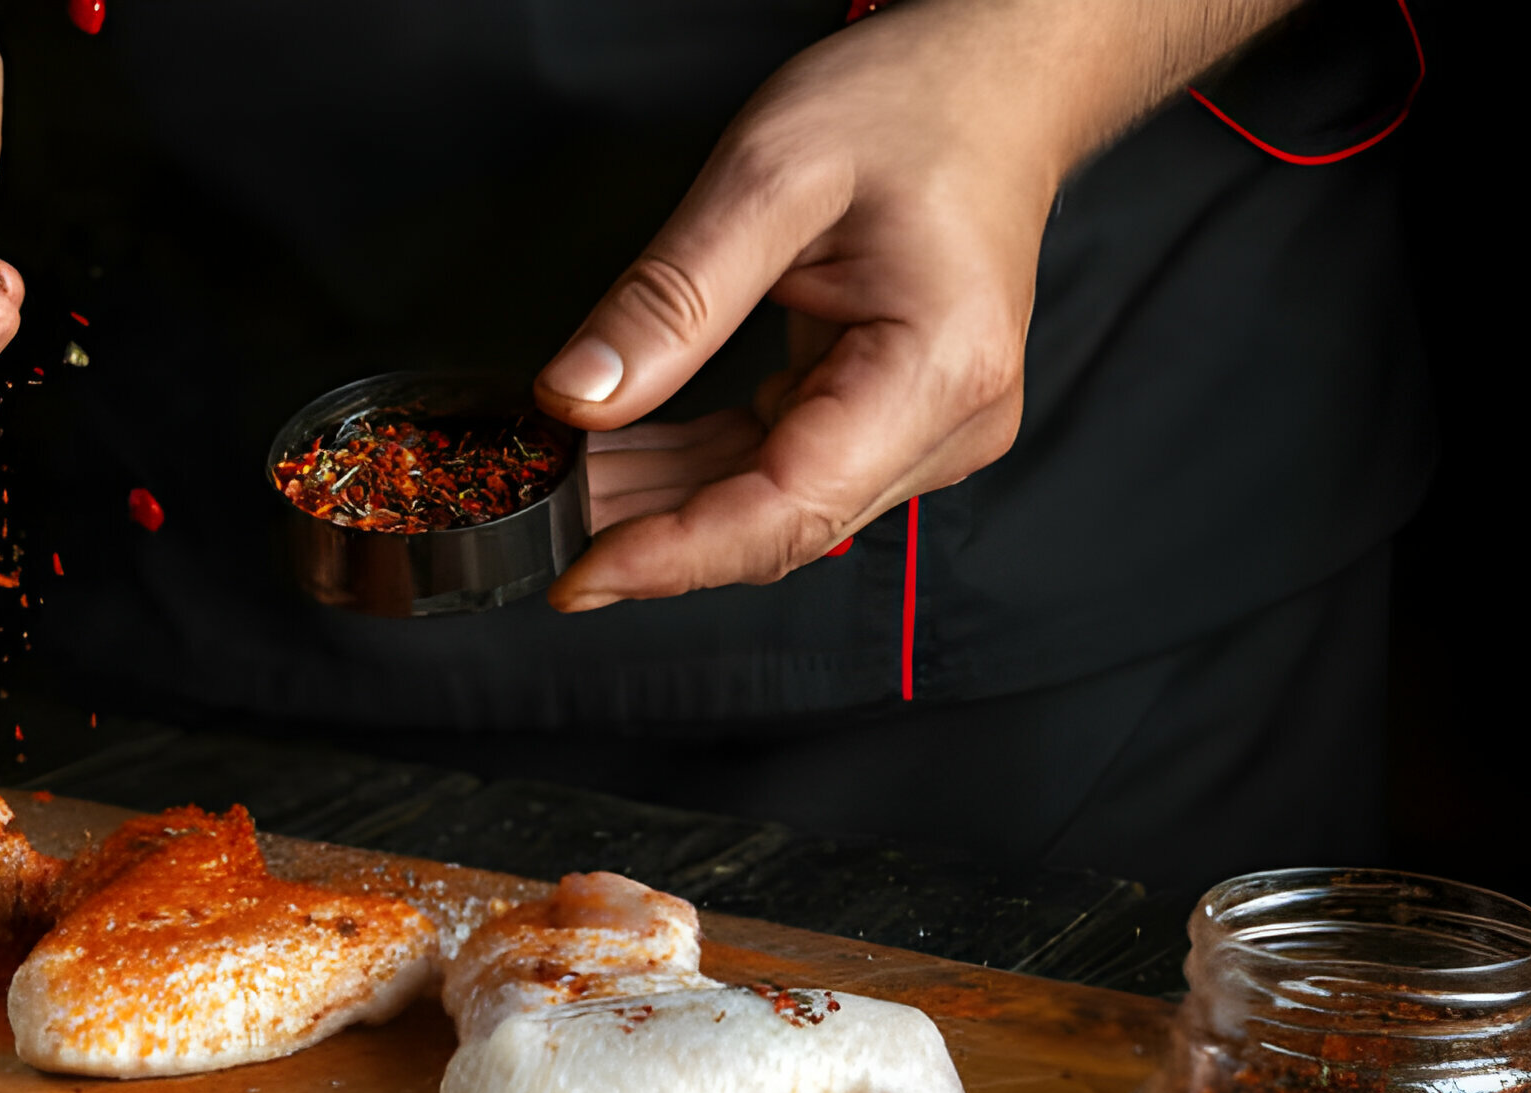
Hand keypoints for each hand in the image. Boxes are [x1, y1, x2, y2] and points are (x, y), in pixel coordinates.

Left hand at [539, 0, 1297, 610]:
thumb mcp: (767, 178)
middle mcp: (946, 424)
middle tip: (539, 512)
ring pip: (769, 509)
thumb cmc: (913, 106)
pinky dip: (694, 472)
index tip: (577, 574)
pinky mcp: (888, 422)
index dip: (673, 555)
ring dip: (662, 505)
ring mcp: (922, 432)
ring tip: (561, 477)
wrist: (992, 80)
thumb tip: (577, 397)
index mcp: (937, 371)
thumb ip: (669, 301)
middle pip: (777, 527)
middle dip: (651, 533)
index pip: (789, 509)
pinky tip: (618, 458)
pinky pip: (777, 471)